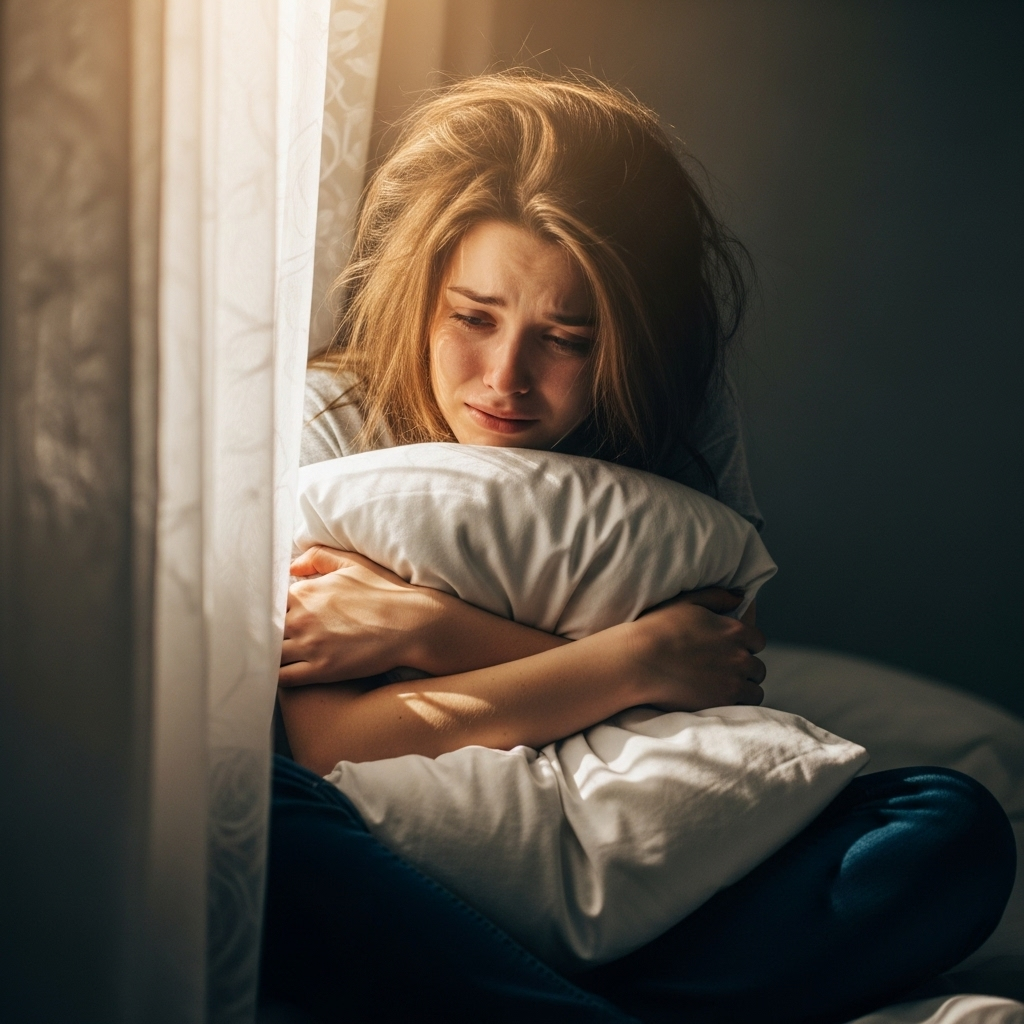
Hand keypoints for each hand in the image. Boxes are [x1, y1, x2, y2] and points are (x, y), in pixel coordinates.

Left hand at [279, 545, 445, 685]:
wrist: (412, 624)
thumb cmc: (385, 592)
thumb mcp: (353, 564)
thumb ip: (318, 558)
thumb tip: (292, 566)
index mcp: (304, 592)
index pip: (267, 601)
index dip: (267, 609)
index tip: (270, 615)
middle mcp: (301, 619)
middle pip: (263, 629)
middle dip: (262, 633)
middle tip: (264, 638)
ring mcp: (309, 646)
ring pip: (268, 654)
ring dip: (266, 655)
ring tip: (268, 657)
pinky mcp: (320, 671)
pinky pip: (282, 678)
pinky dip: (274, 676)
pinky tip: (276, 674)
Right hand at [626, 587, 766, 710]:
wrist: (639, 661)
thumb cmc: (658, 628)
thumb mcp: (688, 601)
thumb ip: (718, 597)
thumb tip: (740, 597)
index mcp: (735, 631)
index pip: (758, 641)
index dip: (745, 645)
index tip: (731, 649)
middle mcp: (740, 657)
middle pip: (757, 668)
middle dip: (744, 668)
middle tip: (724, 670)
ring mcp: (733, 682)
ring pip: (754, 690)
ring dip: (743, 688)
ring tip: (723, 687)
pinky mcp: (722, 703)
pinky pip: (743, 706)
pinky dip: (735, 704)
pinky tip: (718, 698)